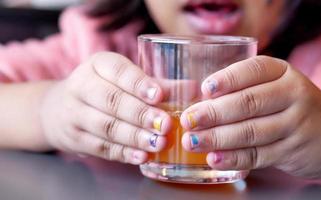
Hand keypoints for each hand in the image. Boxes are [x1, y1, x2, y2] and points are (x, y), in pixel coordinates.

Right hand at [40, 52, 171, 163]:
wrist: (57, 108)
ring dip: (135, 137)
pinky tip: (142, 156)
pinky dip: (124, 153)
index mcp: (97, 65)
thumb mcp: (123, 79)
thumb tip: (191, 89)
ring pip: (106, 127)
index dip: (138, 84)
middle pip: (111, 101)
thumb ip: (157, 84)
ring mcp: (74, 114)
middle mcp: (81, 86)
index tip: (158, 95)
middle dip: (141, 114)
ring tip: (159, 143)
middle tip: (166, 124)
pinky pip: (101, 147)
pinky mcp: (74, 138)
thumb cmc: (103, 89)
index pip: (117, 70)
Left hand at [180, 55, 320, 177]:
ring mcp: (295, 125)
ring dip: (217, 138)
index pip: (253, 70)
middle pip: (248, 103)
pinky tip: (214, 158)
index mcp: (283, 72)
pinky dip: (233, 158)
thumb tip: (199, 100)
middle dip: (213, 113)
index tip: (204, 89)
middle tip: (189, 119)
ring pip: (251, 132)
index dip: (227, 79)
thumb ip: (246, 87)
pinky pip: (258, 155)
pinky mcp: (292, 152)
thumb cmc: (294, 103)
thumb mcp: (278, 84)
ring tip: (193, 141)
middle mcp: (292, 95)